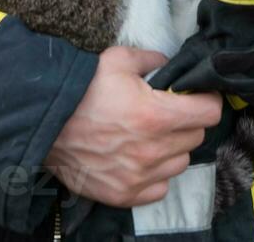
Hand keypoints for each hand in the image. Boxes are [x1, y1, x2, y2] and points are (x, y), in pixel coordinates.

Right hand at [45, 46, 223, 207]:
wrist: (43, 123)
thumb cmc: (81, 90)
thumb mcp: (117, 59)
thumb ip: (153, 60)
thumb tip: (170, 66)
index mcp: (156, 115)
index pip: (210, 113)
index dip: (206, 100)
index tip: (197, 97)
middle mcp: (152, 150)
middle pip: (196, 137)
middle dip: (187, 122)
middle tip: (168, 113)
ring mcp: (139, 175)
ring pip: (180, 163)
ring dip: (173, 149)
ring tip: (151, 136)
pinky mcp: (125, 194)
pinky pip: (160, 187)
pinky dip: (156, 174)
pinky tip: (140, 159)